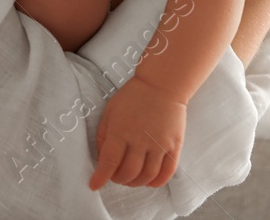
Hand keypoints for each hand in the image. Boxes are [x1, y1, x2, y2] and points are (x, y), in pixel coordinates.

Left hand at [88, 75, 186, 190]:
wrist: (162, 84)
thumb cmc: (133, 96)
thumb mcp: (110, 111)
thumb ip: (103, 136)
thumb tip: (101, 159)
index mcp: (121, 130)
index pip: (109, 162)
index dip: (100, 177)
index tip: (94, 185)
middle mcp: (140, 140)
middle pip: (128, 173)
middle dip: (118, 180)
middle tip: (115, 176)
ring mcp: (159, 143)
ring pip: (147, 176)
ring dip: (136, 183)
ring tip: (131, 178)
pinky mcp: (174, 145)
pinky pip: (167, 171)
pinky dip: (157, 182)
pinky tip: (150, 180)